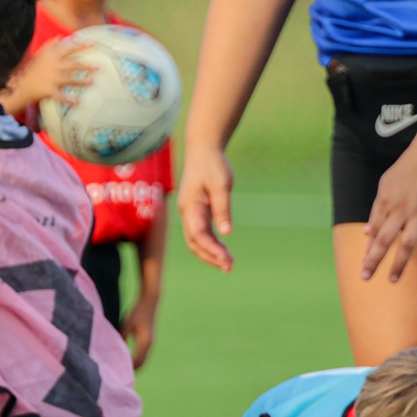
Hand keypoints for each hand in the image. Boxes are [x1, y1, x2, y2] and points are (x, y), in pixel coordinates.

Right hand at [5, 37, 95, 114]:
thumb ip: (51, 46)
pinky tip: (79, 103)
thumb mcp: (40, 55)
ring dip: (82, 82)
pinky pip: (62, 96)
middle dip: (86, 66)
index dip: (81, 45)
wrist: (20, 85)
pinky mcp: (49, 90)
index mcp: (52, 56)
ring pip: (70, 80)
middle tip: (98, 66)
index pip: (68, 48)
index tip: (93, 43)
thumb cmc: (33, 69)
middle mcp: (53, 66)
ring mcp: (52, 78)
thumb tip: (60, 37)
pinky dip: (70, 100)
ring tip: (93, 82)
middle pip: (73, 64)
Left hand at [122, 292, 157, 368]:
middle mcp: (150, 344)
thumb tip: (115, 351)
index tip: (117, 372)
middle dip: (132, 370)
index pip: (137, 362)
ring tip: (122, 368)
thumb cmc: (137, 311)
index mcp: (144, 342)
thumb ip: (122, 338)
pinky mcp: (149, 339)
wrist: (151, 300)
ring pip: (143, 359)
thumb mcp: (126, 324)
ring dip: (134, 364)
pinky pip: (144, 354)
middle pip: (142, 363)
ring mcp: (151, 342)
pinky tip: (127, 358)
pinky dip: (137, 358)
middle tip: (119, 375)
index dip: (128, 369)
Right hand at [179, 144, 236, 270]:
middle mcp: (187, 213)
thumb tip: (226, 233)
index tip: (226, 260)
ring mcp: (191, 213)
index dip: (212, 250)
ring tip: (228, 263)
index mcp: (190, 207)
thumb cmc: (213, 165)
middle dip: (211, 257)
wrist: (204, 150)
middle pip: (195, 243)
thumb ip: (222, 209)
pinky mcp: (198, 212)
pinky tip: (223, 250)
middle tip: (229, 267)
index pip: (199, 235)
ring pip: (197, 241)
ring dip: (211, 253)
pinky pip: (202, 233)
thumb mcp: (221, 185)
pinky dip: (212, 244)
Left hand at [360, 147, 416, 283]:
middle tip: (365, 277)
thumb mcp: (385, 186)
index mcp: (385, 202)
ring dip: (399, 263)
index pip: (374, 231)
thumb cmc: (407, 169)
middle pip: (384, 239)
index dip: (367, 250)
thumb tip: (366, 233)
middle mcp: (400, 210)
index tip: (363, 266)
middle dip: (374, 259)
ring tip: (392, 279)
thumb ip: (377, 211)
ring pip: (407, 243)